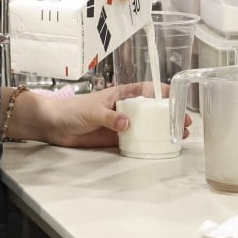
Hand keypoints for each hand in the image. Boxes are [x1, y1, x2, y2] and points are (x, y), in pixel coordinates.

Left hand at [40, 83, 191, 148]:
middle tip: (184, 122)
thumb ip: (110, 116)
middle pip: (151, 110)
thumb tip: (127, 123)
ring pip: (146, 126)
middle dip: (168, 115)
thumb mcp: (92, 110)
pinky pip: (134, 141)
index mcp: (120, 95)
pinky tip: (158, 147)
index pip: (145, 90)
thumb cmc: (71, 109)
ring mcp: (120, 124)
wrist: (53, 125)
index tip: (177, 95)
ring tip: (178, 136)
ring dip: (161, 130)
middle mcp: (124, 109)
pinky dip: (147, 143)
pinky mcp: (115, 139)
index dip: (162, 91)